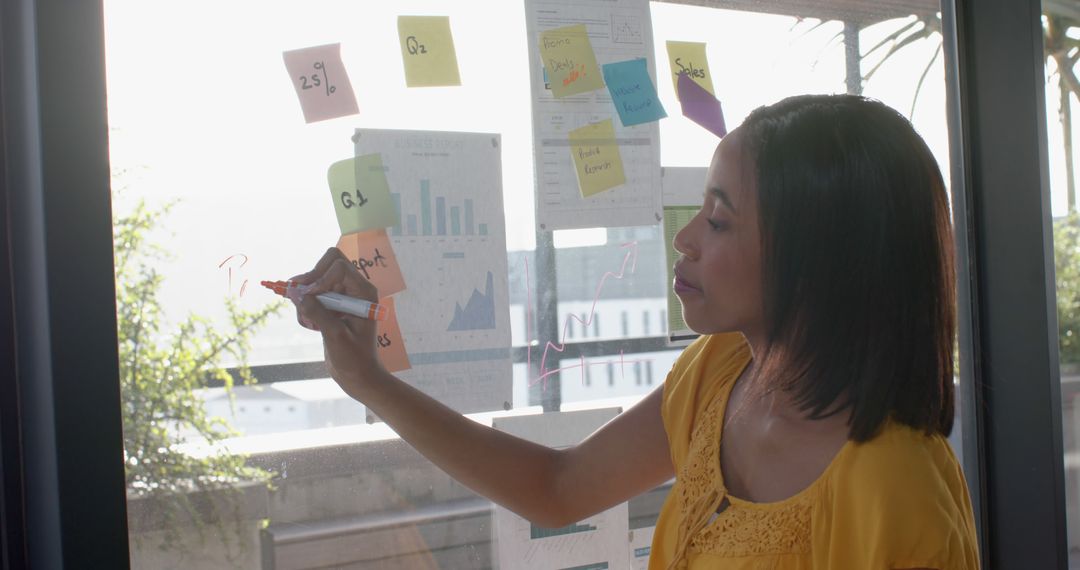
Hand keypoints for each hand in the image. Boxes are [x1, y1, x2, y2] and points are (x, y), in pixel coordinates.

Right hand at [292, 247, 385, 398]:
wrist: (358, 375)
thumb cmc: (354, 358)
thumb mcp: (335, 335)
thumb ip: (317, 312)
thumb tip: (296, 293)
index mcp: (363, 292)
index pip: (339, 267)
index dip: (321, 278)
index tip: (310, 297)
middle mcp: (355, 289)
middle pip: (329, 263)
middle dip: (310, 278)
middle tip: (295, 293)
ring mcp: (344, 296)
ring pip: (318, 278)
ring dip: (306, 295)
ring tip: (307, 320)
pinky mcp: (333, 305)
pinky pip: (314, 294)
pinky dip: (306, 305)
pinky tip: (309, 325)